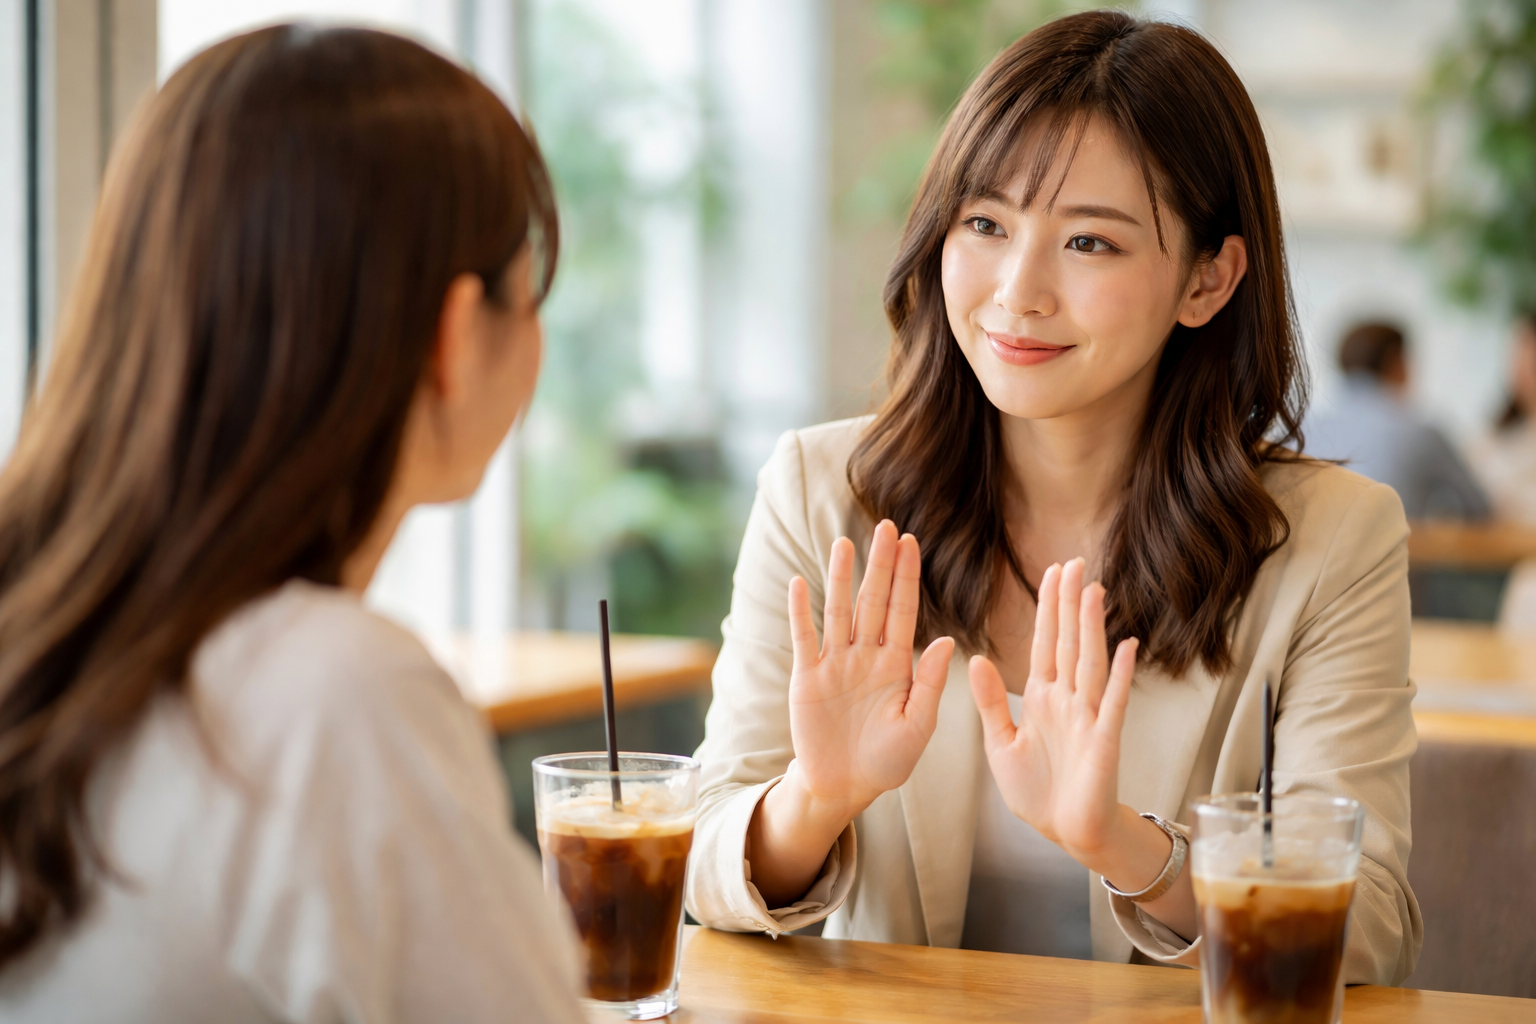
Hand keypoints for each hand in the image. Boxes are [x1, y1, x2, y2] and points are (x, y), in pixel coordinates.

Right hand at [785, 520, 955, 821]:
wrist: (844, 786)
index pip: (903, 611)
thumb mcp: (917, 727)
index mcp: (897, 666)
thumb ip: (929, 685)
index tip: (911, 543)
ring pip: (839, 612)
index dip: (907, 578)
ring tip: (844, 543)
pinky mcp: (806, 679)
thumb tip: (946, 641)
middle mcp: (866, 656)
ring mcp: (835, 664)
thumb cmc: (887, 761)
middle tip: (886, 527)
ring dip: (841, 578)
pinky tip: (798, 583)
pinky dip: (800, 612)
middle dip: (880, 565)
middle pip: (873, 601)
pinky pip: (803, 639)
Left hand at [968, 558, 1138, 861]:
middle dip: (1069, 604)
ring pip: (1089, 663)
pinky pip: (1112, 703)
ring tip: (1094, 590)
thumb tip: (976, 658)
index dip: (1048, 609)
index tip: (1052, 573)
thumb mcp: (1001, 743)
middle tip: (1074, 562)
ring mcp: (1088, 718)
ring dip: (1091, 627)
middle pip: (1068, 643)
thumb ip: (992, 702)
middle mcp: (1067, 701)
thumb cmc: (1037, 791)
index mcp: (1042, 699)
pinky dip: (1118, 675)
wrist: (1066, 833)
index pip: (1045, 644)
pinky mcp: (1104, 742)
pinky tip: (1126, 645)